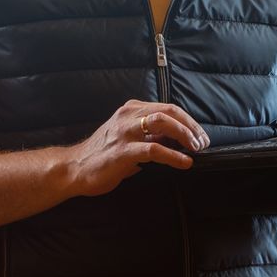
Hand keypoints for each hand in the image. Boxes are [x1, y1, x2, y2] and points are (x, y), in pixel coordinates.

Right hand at [65, 99, 209, 195]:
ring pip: (162, 123)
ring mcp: (124, 132)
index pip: (168, 108)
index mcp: (132, 110)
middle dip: (191, 127)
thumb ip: (151, 135)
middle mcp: (128, 116)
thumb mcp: (129, 138)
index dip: (189, 122)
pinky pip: (153, 149)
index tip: (201, 136)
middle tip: (203, 143)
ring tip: (196, 149)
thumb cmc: (103, 155)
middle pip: (169, 112)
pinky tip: (185, 162)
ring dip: (184, 135)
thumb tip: (180, 141)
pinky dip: (173, 156)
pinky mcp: (122, 151)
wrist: (73, 168)